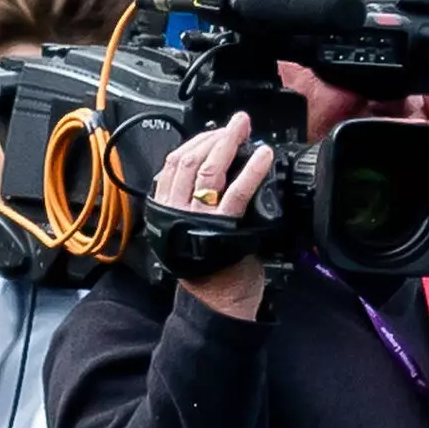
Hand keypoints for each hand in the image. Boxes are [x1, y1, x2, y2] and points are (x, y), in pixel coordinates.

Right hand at [153, 112, 273, 322]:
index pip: (172, 165)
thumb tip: (211, 173)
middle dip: (214, 136)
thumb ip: (189, 204)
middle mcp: (176, 212)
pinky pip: (237, 192)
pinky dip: (252, 170)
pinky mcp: (224, 227)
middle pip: (190, 161)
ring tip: (245, 130)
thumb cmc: (207, 270)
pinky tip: (263, 156)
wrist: (216, 304)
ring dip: (228, 144)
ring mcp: (198, 218)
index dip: (195, 142)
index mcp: (164, 210)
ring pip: (209, 170)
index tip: (214, 131)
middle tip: (236, 123)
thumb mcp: (186, 231)